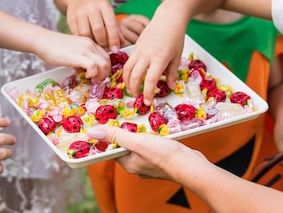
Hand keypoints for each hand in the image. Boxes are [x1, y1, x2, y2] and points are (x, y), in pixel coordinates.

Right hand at [35, 31, 110, 81]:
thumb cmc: (54, 47)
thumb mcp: (73, 51)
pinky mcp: (78, 56)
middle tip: (96, 80)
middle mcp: (90, 44)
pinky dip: (93, 74)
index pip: (105, 55)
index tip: (98, 75)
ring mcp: (85, 49)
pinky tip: (86, 76)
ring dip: (100, 75)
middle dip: (105, 73)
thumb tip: (87, 71)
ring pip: (104, 63)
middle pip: (107, 60)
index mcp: (89, 42)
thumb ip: (82, 58)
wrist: (42, 41)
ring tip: (92, 79)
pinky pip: (94, 66)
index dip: (105, 67)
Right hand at [64, 0, 121, 51]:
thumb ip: (115, 27)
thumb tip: (121, 43)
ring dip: (92, 43)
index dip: (114, 39)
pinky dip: (83, 41)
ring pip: (86, 33)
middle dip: (103, 42)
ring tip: (96, 46)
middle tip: (105, 49)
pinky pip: (76, 34)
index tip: (116, 49)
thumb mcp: (107, 11)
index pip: (111, 24)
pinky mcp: (70, 18)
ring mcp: (79, 12)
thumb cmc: (96, 6)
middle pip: (98, 30)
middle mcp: (91, 7)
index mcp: (104, 5)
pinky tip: (87, 42)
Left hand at [88, 126, 203, 180]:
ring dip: (140, 133)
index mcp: (128, 164)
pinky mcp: (162, 159)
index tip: (108, 122)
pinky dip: (152, 137)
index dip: (109, 136)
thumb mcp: (137, 141)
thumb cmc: (164, 155)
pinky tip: (156, 129)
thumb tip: (93, 133)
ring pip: (140, 145)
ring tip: (141, 121)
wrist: (190, 165)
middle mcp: (138, 166)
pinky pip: (152, 146)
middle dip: (126, 132)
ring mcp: (150, 163)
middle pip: (126, 146)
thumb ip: (116, 136)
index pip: (112, 149)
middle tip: (126, 117)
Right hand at [121, 8, 186, 103]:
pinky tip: (131, 77)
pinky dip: (127, 72)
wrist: (168, 18)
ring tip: (132, 90)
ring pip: (127, 69)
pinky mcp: (135, 46)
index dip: (147, 93)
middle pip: (135, 76)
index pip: (150, 80)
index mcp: (159, 59)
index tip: (148, 102)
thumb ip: (172, 73)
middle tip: (138, 97)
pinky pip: (127, 62)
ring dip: (127, 82)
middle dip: (135, 90)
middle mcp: (147, 55)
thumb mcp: (177, 56)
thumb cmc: (176, 37)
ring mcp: (139, 50)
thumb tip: (171, 87)